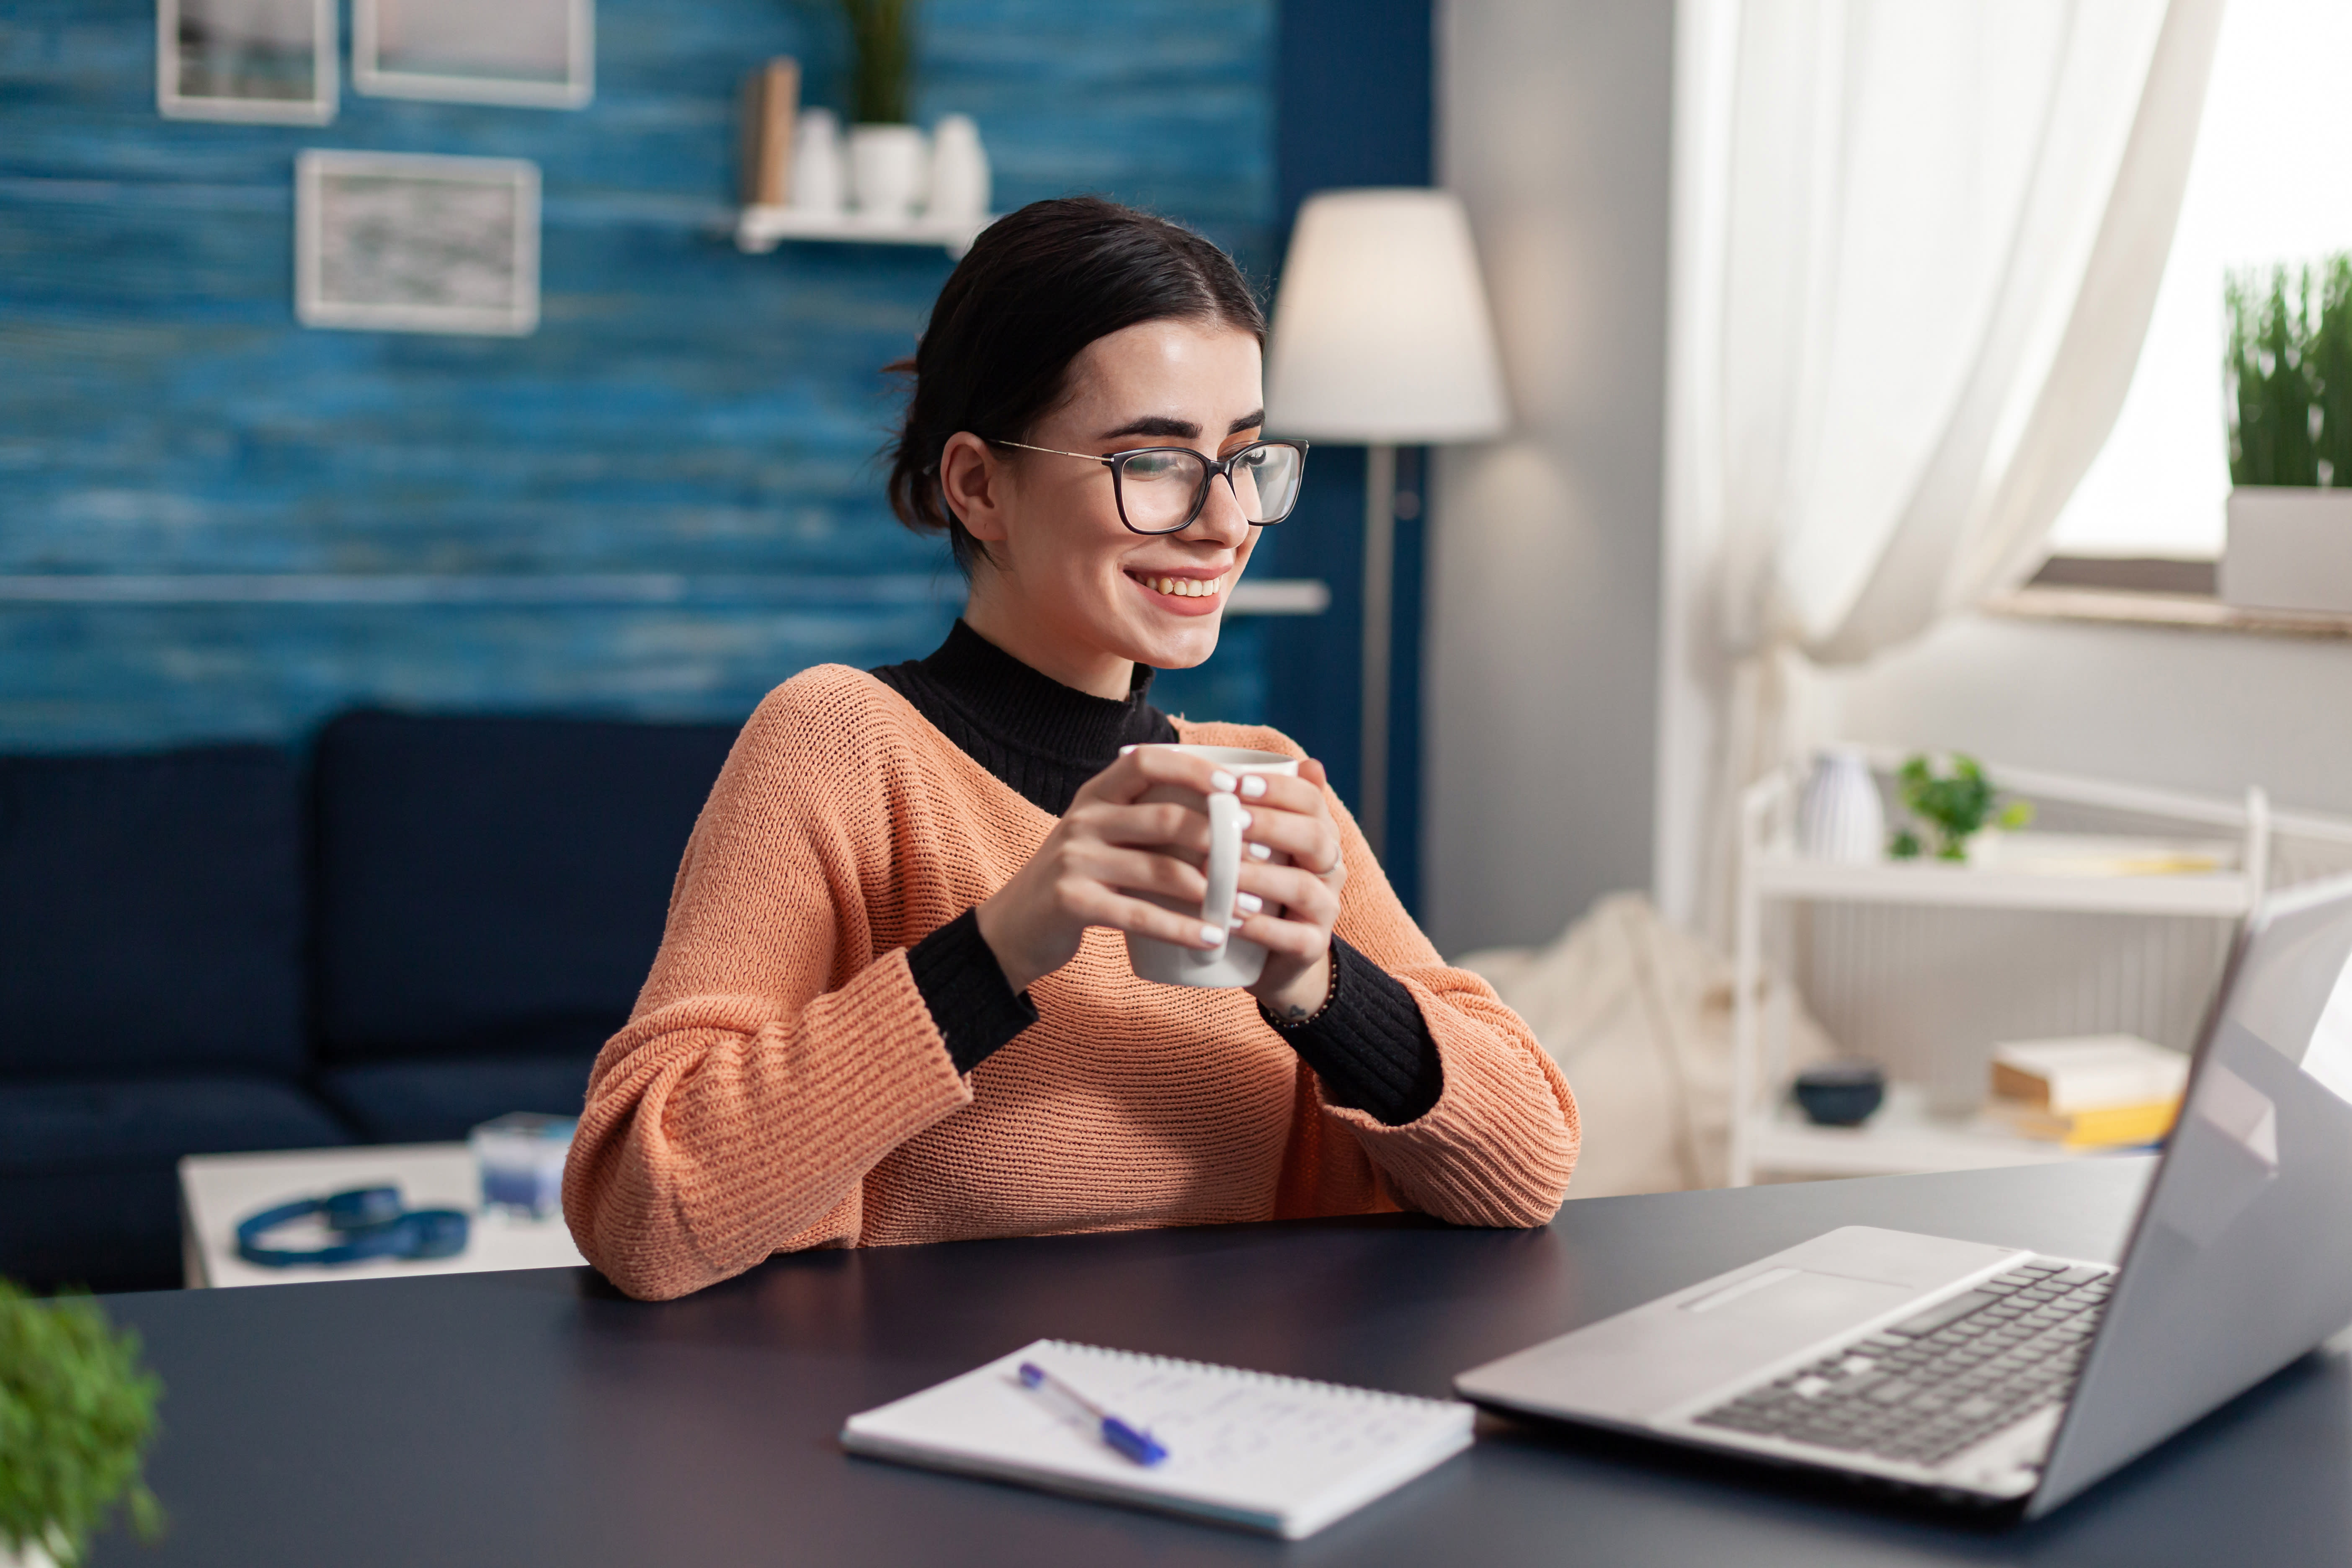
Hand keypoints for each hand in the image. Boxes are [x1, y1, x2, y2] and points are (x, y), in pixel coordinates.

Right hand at [975, 746, 1238, 992]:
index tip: (1237, 788)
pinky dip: (1182, 929)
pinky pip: (1140, 914)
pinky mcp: (1071, 901)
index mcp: (1094, 795)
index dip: (1195, 769)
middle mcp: (1083, 819)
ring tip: (1249, 908)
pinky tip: (1212, 939)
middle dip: (1221, 841)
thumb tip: (1225, 813)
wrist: (1011, 929)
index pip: (1147, 761)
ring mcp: (1074, 860)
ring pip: (1161, 869)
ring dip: (1213, 891)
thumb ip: (1144, 820)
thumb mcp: (1100, 838)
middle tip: (1260, 862)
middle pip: (1167, 818)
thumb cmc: (1076, 882)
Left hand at [1230, 758, 1345, 1019]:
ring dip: (1260, 877)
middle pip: (1315, 837)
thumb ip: (1259, 806)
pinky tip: (1230, 920)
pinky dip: (1262, 928)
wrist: (1272, 959)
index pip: (1310, 800)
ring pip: (1304, 887)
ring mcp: (1325, 909)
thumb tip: (1292, 763)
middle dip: (1271, 825)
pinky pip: (1295, 938)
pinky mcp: (1312, 947)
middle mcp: (1329, 868)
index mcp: (1317, 834)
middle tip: (1229, 821)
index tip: (1236, 785)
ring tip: (1218, 871)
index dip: (1277, 789)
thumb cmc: (1255, 889)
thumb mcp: (1257, 846)